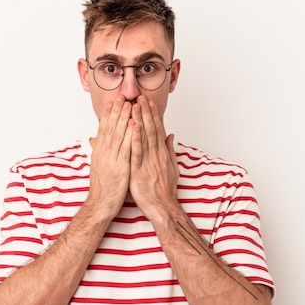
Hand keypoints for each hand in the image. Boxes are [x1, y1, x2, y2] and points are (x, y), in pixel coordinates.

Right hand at [87, 97, 132, 219]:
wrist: (100, 204)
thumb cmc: (103, 187)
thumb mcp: (99, 166)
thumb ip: (99, 152)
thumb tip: (95, 140)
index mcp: (100, 152)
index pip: (104, 128)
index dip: (109, 114)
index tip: (113, 101)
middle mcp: (104, 153)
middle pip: (111, 128)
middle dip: (117, 111)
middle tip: (121, 96)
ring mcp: (111, 160)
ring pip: (118, 135)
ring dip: (124, 118)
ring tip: (129, 104)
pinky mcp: (120, 168)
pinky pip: (126, 149)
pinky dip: (130, 135)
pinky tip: (134, 125)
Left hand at [129, 96, 179, 221]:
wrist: (163, 208)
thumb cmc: (165, 191)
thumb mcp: (172, 168)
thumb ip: (170, 150)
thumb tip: (171, 135)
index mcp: (162, 154)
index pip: (157, 130)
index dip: (153, 115)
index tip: (148, 102)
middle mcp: (156, 155)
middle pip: (151, 130)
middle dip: (145, 112)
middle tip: (140, 97)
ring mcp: (148, 162)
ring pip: (144, 138)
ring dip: (139, 120)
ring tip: (134, 106)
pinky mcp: (139, 171)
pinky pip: (136, 153)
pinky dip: (134, 139)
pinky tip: (132, 128)